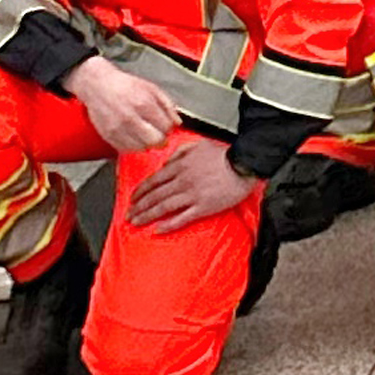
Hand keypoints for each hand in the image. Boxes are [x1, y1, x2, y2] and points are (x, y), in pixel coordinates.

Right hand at [66, 55, 183, 157]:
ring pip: (141, 148)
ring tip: (145, 133)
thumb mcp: (152, 89)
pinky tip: (133, 135)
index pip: (166, 127)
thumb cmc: (126, 86)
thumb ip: (168, 105)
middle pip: (155, 141)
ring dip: (147, 143)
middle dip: (161, 139)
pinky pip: (126, 149)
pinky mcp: (108, 136)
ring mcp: (117, 129)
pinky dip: (133, 145)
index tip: (165, 125)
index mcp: (144, 104)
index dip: (169, 128)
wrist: (98, 86)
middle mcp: (130, 118)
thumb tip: (177, 123)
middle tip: (159, 134)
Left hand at [125, 138, 254, 232]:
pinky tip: (158, 230)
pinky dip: (168, 225)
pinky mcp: (203, 207)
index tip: (133, 198)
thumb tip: (166, 162)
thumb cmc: (226, 154)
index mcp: (180, 166)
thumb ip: (179, 152)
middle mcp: (182, 181)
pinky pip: (182, 218)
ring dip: (147, 216)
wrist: (245, 163)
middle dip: (138, 206)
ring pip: (163, 207)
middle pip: (154, 196)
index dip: (140, 191)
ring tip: (136, 222)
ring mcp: (192, 195)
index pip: (153, 180)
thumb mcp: (198, 145)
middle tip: (129, 214)